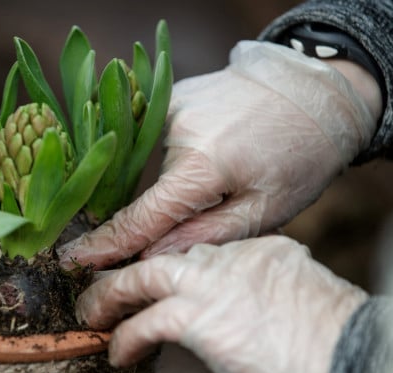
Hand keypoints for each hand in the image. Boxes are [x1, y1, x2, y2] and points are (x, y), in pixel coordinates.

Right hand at [59, 41, 377, 269]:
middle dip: (173, 213)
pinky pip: (164, 141)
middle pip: (153, 195)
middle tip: (220, 206)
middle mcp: (175, 131)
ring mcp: (171, 107)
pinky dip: (184, 156)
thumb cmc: (301, 157)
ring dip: (181, 182)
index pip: (141, 218)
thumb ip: (203, 236)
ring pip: (159, 168)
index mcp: (202, 166)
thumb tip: (150, 257)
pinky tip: (218, 149)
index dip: (108, 245)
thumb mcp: (265, 210)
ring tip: (230, 171)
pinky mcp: (174, 96)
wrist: (317, 91)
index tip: (75, 261)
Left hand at [76, 235, 367, 372]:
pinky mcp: (196, 314)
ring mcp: (208, 281)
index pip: (198, 247)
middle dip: (128, 271)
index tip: (151, 279)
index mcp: (254, 246)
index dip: (169, 264)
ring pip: (141, 277)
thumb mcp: (292, 295)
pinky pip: (145, 323)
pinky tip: (119, 352)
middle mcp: (227, 254)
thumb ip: (254, 290)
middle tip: (104, 285)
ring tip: (92, 313)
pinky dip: (126, 337)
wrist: (345, 352)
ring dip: (110, 296)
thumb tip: (231, 310)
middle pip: (162, 253)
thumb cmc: (326, 336)